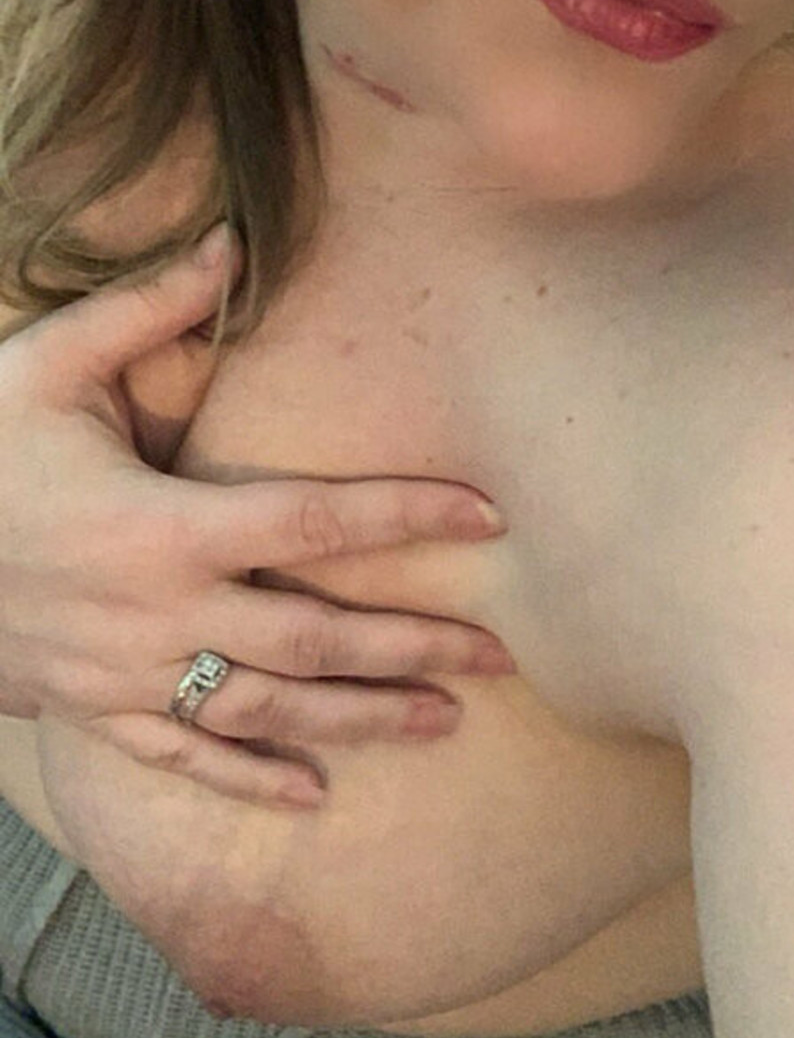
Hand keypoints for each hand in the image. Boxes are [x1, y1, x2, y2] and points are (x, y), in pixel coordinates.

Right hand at [0, 227, 511, 807]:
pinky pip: (184, 758)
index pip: (313, 522)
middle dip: (414, 644)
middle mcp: (162, 613)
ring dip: (360, 718)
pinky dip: (249, 781)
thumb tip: (233, 241)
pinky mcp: (97, 712)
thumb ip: (146, 309)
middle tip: (503, 653)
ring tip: (446, 718)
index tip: (488, 519)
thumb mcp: (45, 369)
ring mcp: (130, 676)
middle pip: (314, 637)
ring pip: (268, 710)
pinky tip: (315, 796)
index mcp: (163, 526)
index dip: (406, 516)